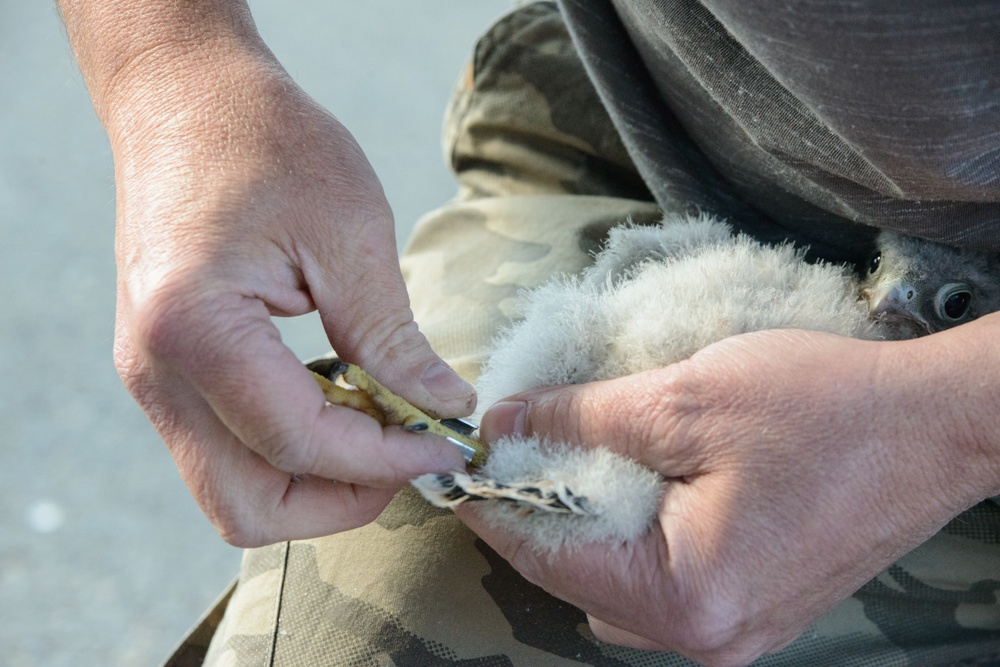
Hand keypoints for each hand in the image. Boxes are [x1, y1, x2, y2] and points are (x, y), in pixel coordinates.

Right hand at [69, 5, 472, 545]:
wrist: (187, 100)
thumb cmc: (265, 141)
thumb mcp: (350, 232)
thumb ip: (392, 337)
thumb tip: (444, 409)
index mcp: (196, 330)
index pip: (300, 444)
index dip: (387, 460)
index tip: (448, 444)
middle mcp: (157, 372)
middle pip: (247, 508)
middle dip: (341, 500)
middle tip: (410, 453)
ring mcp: (153, 378)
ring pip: (234, 490)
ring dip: (316, 481)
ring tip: (381, 427)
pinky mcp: (167, 373)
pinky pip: (228, 449)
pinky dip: (291, 449)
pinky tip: (342, 401)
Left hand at [465, 329, 987, 665]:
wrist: (935, 424)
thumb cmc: (821, 409)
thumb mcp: (681, 399)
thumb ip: (578, 418)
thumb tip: (503, 424)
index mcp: (686, 597)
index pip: (550, 559)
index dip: (495, 509)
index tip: (460, 469)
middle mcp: (711, 635)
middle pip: (582, 582)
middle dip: (538, 521)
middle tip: (515, 458)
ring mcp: (740, 628)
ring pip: (621, 587)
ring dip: (587, 528)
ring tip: (570, 465)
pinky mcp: (760, 603)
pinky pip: (669, 582)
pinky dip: (635, 536)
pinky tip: (632, 486)